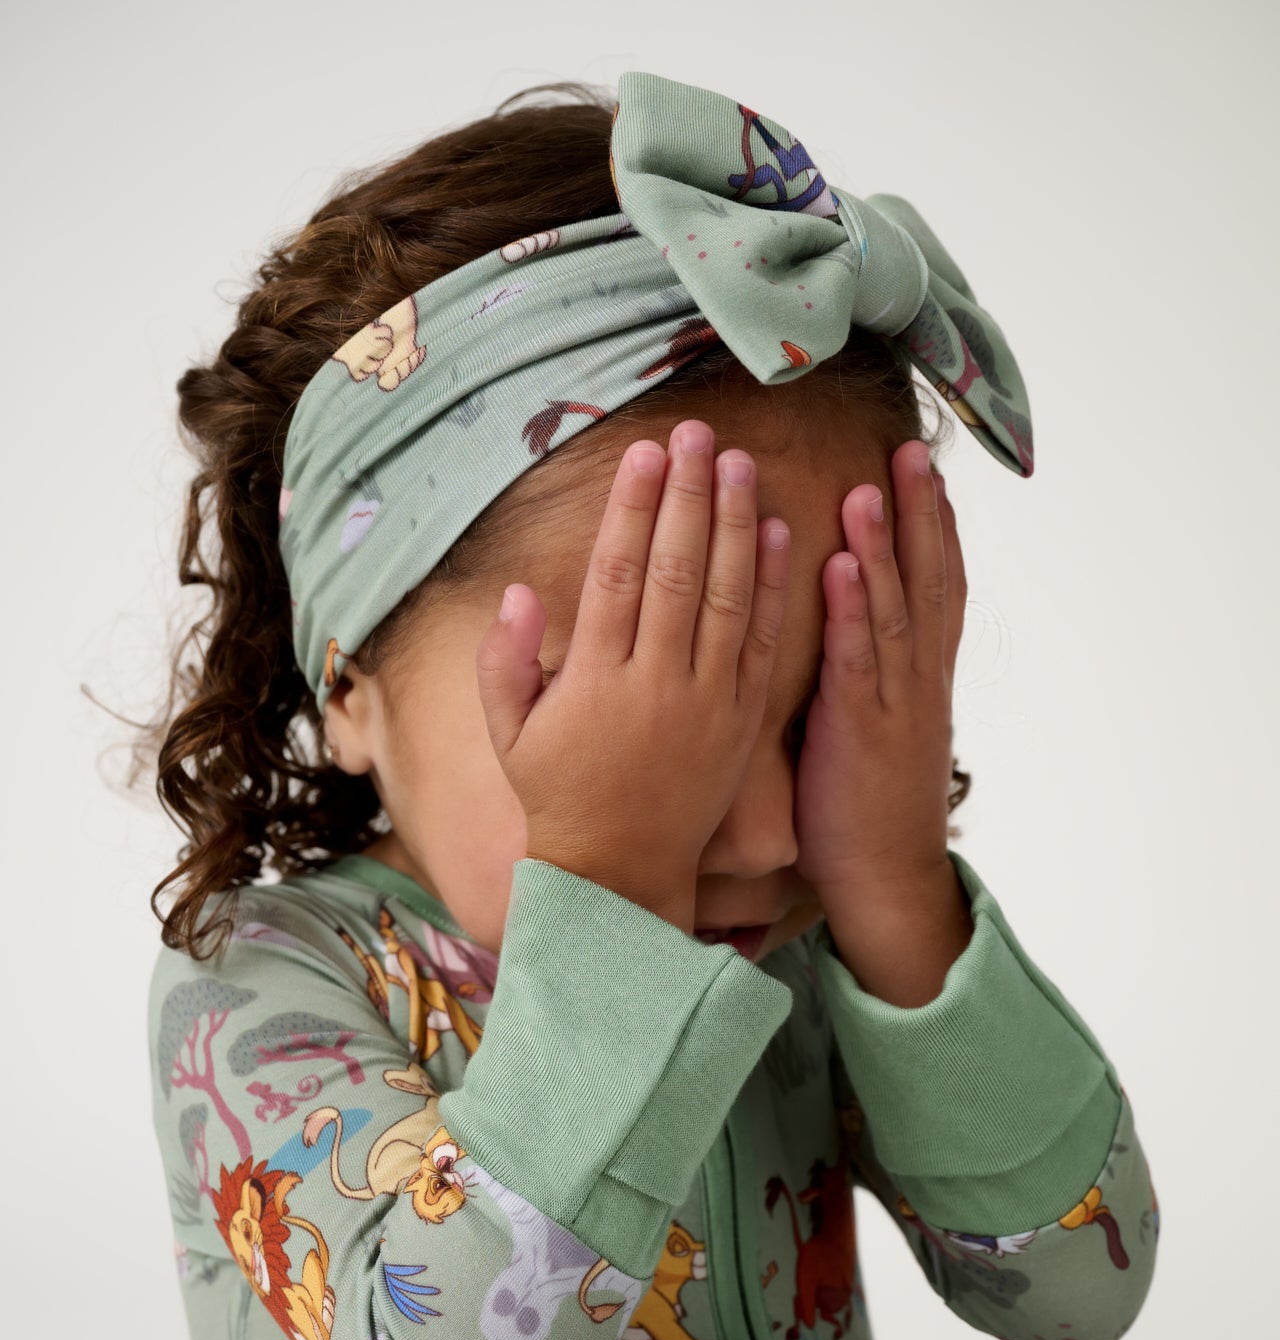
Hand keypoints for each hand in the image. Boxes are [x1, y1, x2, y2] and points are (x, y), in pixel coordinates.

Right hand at [475, 419, 791, 931]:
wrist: (620, 875)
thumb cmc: (557, 796)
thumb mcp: (509, 735)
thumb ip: (503, 661)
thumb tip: (518, 591)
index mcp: (594, 681)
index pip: (618, 575)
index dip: (633, 509)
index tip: (646, 454)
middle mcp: (655, 685)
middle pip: (677, 571)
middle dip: (690, 495)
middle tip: (700, 434)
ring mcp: (706, 703)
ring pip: (726, 597)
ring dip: (737, 524)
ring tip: (742, 463)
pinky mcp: (741, 722)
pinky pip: (760, 643)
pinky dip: (772, 587)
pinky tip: (779, 533)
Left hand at [793, 438, 965, 898]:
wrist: (884, 879)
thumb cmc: (863, 805)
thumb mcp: (876, 725)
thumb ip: (869, 672)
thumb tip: (849, 626)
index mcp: (919, 677)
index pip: (937, 587)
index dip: (936, 527)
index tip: (924, 471)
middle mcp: (918, 680)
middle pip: (930, 582)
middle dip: (921, 514)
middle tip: (912, 450)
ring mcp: (895, 704)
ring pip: (899, 610)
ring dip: (888, 545)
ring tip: (872, 485)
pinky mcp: (862, 732)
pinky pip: (860, 662)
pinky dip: (854, 611)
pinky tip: (843, 566)